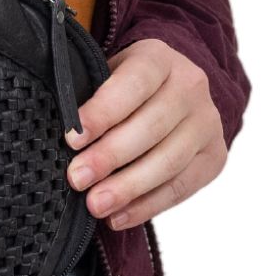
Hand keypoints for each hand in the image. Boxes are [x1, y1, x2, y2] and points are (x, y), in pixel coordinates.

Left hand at [65, 38, 226, 230]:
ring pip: (169, 161)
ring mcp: (207, 123)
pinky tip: (118, 217)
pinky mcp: (214, 156)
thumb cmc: (122, 86)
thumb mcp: (104, 74)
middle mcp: (190, 86)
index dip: (102, 112)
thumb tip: (62, 137)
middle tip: (76, 179)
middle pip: (151, 127)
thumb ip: (86, 95)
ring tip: (95, 205)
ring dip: (128, 188)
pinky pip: (182, 187)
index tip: (71, 139)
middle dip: (109, 156)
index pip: (132, 83)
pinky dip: (147, 206)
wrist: (172, 90)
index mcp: (158, 58)